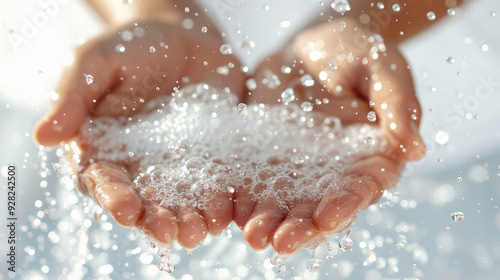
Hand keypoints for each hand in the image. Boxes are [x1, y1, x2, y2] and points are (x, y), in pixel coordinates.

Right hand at [34, 19, 244, 247]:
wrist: (183, 37)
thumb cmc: (131, 47)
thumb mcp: (96, 63)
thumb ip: (73, 98)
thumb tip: (42, 137)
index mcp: (104, 149)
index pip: (104, 181)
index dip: (114, 197)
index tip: (127, 210)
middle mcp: (140, 165)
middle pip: (145, 201)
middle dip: (156, 220)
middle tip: (170, 233)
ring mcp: (177, 164)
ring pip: (181, 201)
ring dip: (189, 220)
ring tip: (198, 232)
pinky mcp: (210, 157)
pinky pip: (215, 184)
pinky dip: (219, 201)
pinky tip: (225, 213)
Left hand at [235, 18, 425, 255]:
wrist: (315, 45)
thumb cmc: (360, 54)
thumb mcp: (384, 70)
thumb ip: (398, 107)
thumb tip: (416, 150)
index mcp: (371, 158)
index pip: (361, 189)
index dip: (345, 205)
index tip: (327, 218)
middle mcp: (334, 172)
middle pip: (320, 207)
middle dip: (303, 228)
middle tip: (282, 243)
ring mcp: (299, 167)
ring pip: (286, 202)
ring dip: (271, 222)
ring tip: (255, 236)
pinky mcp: (268, 156)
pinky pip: (255, 180)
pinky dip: (246, 198)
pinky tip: (234, 212)